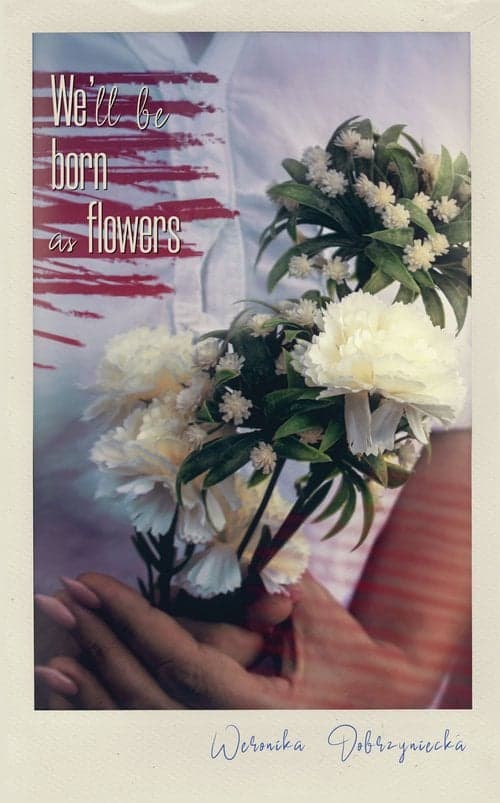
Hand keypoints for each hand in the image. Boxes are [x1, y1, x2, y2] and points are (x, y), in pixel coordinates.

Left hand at [36, 569, 440, 708]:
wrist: (380, 707)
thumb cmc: (355, 661)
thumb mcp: (323, 618)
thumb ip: (282, 584)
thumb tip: (239, 558)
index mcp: (257, 710)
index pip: (179, 659)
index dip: (131, 619)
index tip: (95, 583)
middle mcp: (227, 739)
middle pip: (146, 691)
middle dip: (99, 639)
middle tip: (61, 599)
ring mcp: (215, 751)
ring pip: (139, 721)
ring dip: (90, 683)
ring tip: (50, 650)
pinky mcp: (209, 747)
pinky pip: (149, 732)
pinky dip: (107, 711)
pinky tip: (75, 691)